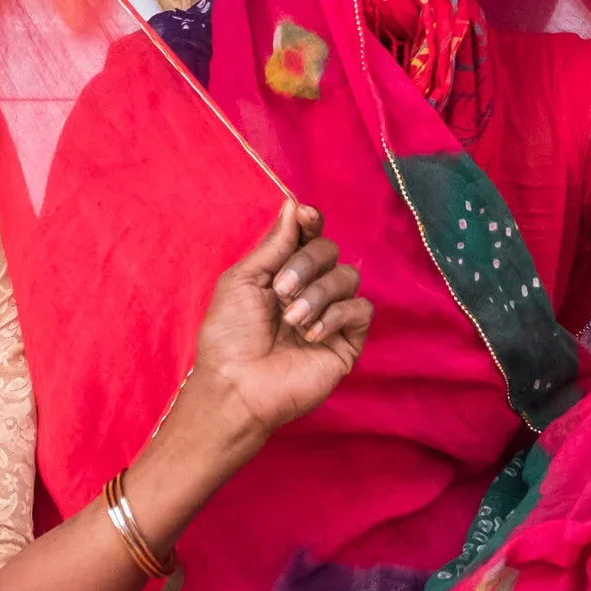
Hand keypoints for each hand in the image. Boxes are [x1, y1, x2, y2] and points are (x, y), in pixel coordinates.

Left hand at [178, 199, 371, 450]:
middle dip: (305, 265)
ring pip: (348, 277)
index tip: (306, 217)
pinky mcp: (347, 341)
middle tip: (280, 291)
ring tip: (291, 319)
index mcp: (282, 273)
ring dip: (317, 293)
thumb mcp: (243, 279)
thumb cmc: (229, 336)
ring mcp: (330, 315)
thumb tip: (294, 204)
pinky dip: (336, 315)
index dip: (311, 223)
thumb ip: (274, 243)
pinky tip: (311, 334)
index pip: (309, 236)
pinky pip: (361, 309)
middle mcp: (309, 290)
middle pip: (329, 251)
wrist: (237, 385)